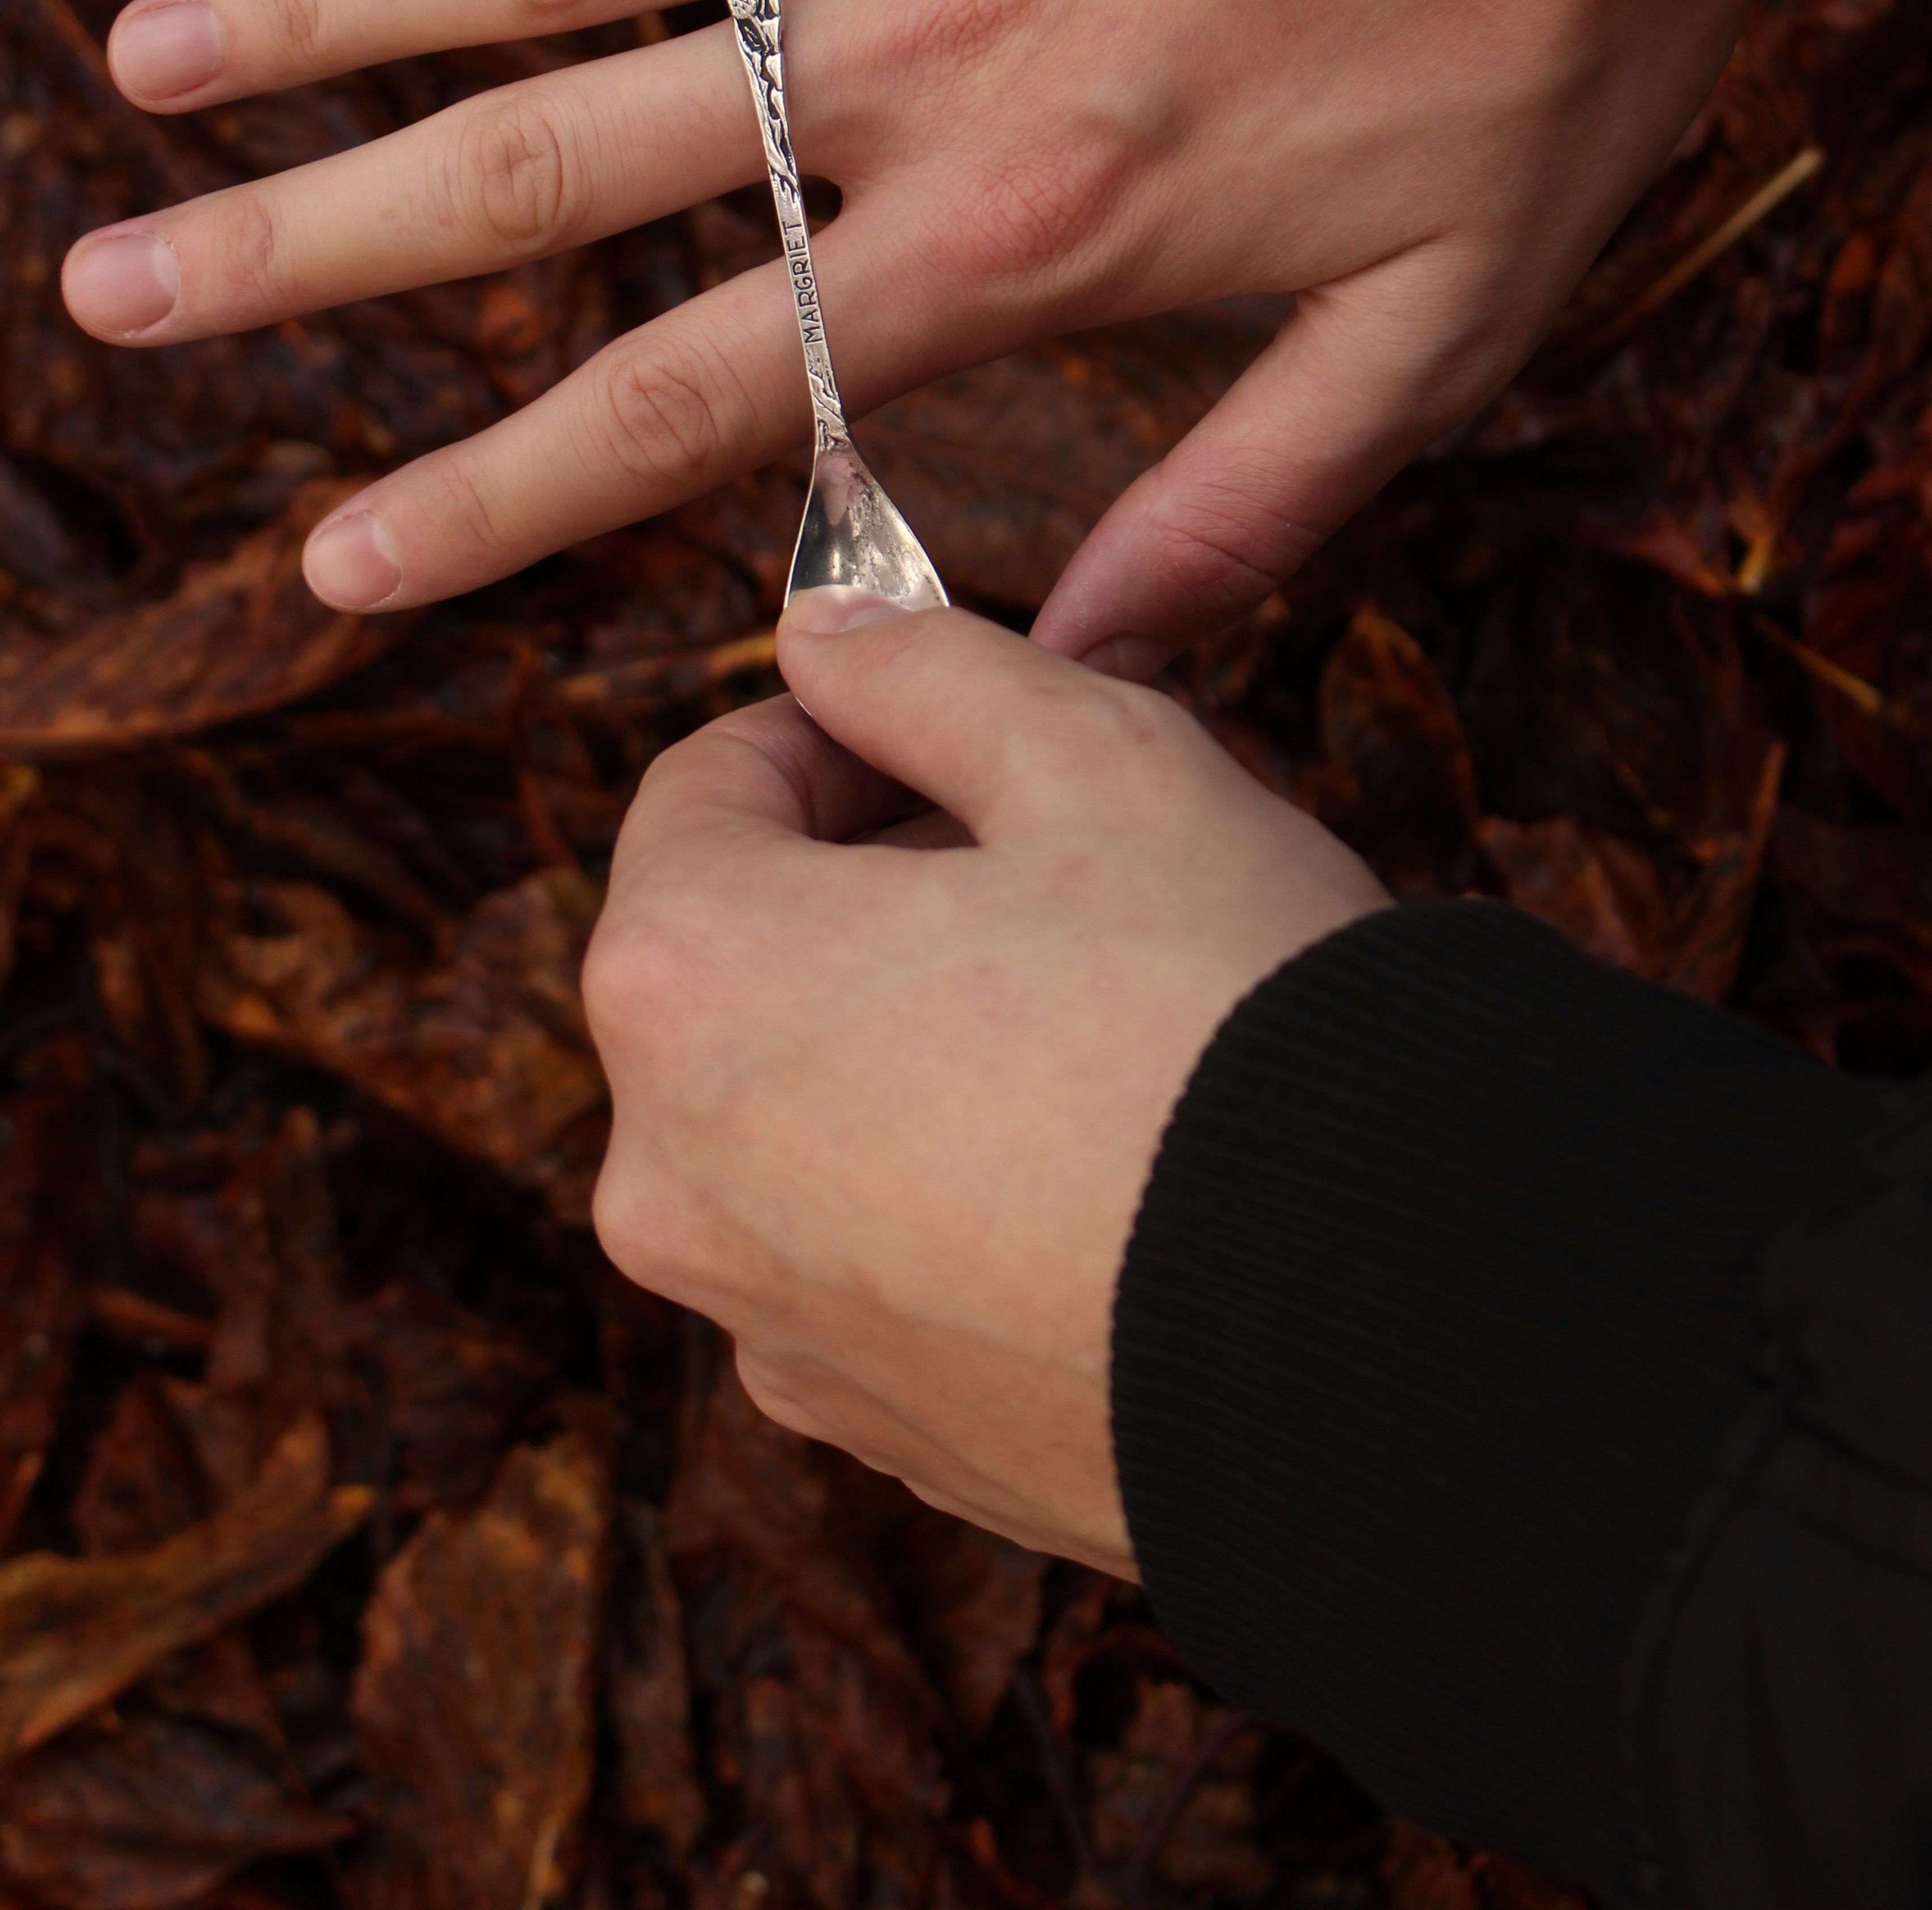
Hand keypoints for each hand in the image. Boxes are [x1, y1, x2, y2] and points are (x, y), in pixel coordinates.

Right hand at [60, 0, 1801, 666]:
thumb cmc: (1545, 14)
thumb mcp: (1447, 320)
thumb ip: (1249, 506)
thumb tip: (1077, 659)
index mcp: (1008, 227)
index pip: (688, 392)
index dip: (492, 494)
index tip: (327, 563)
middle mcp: (900, 48)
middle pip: (546, 167)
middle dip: (312, 251)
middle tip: (116, 291)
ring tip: (153, 53)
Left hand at [580, 594, 1382, 1564]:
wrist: (1394, 1328)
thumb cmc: (1227, 1012)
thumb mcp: (1097, 755)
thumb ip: (926, 668)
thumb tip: (824, 633)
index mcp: (684, 984)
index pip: (701, 789)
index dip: (838, 729)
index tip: (953, 724)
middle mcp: (671, 1178)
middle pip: (743, 959)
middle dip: (876, 883)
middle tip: (1054, 855)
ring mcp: (765, 1327)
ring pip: (806, 1113)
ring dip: (912, 1033)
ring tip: (1098, 1006)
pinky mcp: (875, 1431)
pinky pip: (874, 1254)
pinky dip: (948, 1185)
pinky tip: (1103, 1160)